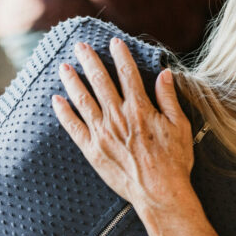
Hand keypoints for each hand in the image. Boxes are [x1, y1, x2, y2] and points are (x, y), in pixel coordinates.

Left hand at [52, 38, 195, 219]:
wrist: (160, 193)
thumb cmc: (174, 161)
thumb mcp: (180, 126)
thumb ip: (168, 98)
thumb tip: (164, 73)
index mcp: (140, 108)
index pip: (127, 74)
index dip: (120, 55)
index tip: (114, 42)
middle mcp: (117, 117)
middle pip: (100, 81)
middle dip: (89, 61)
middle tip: (80, 46)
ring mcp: (102, 133)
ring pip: (83, 100)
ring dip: (72, 81)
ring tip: (63, 66)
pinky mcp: (92, 150)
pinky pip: (73, 127)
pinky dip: (63, 112)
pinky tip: (56, 100)